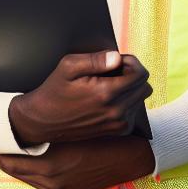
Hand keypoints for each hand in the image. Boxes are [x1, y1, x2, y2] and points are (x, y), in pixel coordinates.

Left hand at [0, 134, 154, 188]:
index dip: (2, 151)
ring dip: (19, 169)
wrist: (129, 158)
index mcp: (52, 165)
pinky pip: (42, 186)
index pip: (14, 161)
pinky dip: (34, 176)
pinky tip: (32, 165)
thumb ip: (49, 133)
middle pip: (18, 173)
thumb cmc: (103, 138)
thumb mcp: (73, 131)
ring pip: (30, 180)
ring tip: (11, 156)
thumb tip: (25, 130)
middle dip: (7, 161)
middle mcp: (53, 182)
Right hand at [8, 51, 150, 146]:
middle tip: (114, 71)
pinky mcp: (116, 131)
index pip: (140, 74)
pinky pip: (135, 112)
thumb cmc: (54, 91)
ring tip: (110, 85)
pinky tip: (111, 99)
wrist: (42, 121)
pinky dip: (128, 103)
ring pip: (141, 99)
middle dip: (133, 74)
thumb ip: (95, 59)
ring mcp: (117, 123)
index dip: (131, 62)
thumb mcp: (68, 67)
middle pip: (145, 86)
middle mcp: (116, 111)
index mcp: (107, 93)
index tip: (118, 61)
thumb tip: (117, 57)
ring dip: (131, 88)